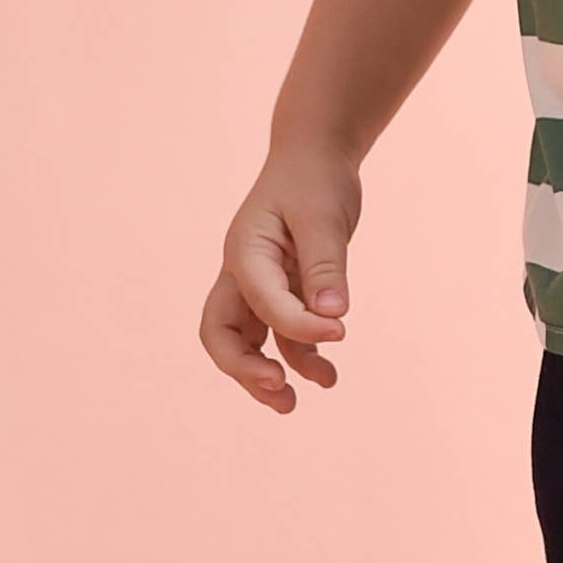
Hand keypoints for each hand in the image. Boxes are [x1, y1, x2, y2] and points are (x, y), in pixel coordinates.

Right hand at [200, 145, 360, 412]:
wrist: (316, 157)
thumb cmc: (315, 180)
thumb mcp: (324, 217)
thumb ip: (326, 265)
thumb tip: (334, 314)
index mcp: (245, 252)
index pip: (261, 302)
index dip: (299, 324)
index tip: (341, 331)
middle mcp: (243, 274)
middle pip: (221, 333)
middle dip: (243, 369)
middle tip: (278, 392)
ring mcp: (258, 286)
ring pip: (246, 341)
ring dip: (267, 375)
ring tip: (293, 404)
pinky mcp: (282, 292)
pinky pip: (280, 335)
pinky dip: (298, 356)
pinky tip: (325, 376)